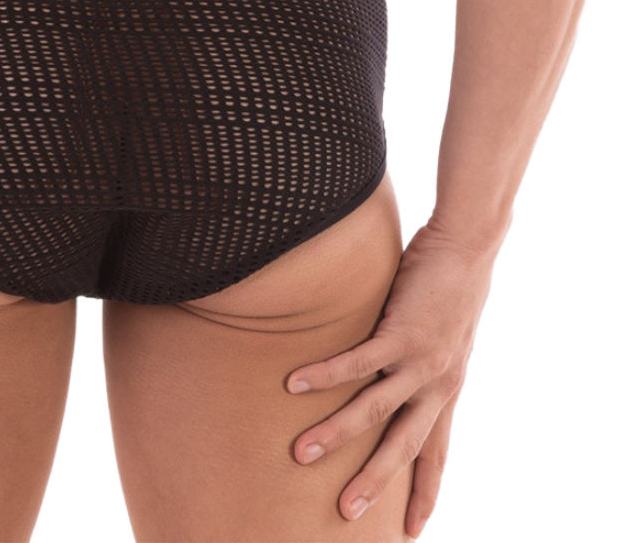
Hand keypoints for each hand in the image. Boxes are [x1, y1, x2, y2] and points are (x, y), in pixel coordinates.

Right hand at [284, 216, 497, 538]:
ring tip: (300, 452)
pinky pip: (358, 362)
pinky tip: (295, 383)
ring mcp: (421, 360)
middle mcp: (438, 384)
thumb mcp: (440, 336)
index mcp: (447, 389)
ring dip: (335, 433)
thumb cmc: (447, 284)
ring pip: (374, 410)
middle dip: (372, 482)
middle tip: (344, 513)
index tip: (410, 530)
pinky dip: (325, 374)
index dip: (423, 493)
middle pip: (403, 447)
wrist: (467, 247)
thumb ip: (417, 360)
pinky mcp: (404, 332)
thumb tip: (385, 370)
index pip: (435, 453)